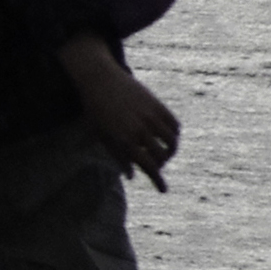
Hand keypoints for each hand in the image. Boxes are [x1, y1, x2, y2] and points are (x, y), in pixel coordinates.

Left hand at [59, 33, 177, 188]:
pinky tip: (166, 137)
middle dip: (161, 165)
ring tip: (162, 152)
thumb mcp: (101, 135)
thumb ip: (118, 156)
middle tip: (155, 166)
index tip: (163, 190)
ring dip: (170, 151)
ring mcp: (151, 116)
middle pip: (162, 156)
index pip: (147, 166)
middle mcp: (140, 129)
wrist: (99, 79)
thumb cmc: (96, 110)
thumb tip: (131, 176)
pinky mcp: (157, 104)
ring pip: (172, 141)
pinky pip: (174, 125)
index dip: (157, 180)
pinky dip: (173, 134)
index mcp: (124, 139)